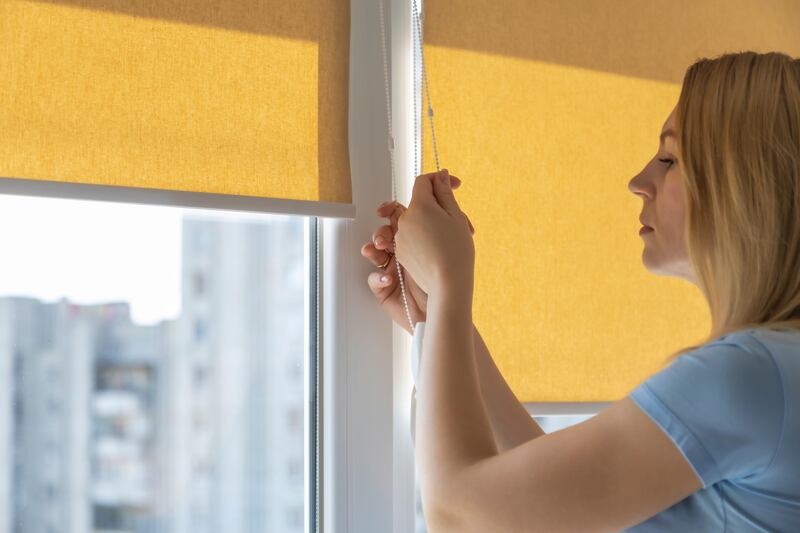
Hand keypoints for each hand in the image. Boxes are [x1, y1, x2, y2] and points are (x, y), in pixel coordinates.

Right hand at [361, 174, 473, 333]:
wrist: (447, 305)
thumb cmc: (453, 268)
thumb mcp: (453, 226)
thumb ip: (442, 199)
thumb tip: (442, 173)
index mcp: (422, 231)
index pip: (407, 207)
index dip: (402, 200)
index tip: (402, 196)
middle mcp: (407, 247)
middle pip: (387, 225)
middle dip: (384, 223)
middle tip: (385, 224)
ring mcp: (395, 267)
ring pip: (375, 250)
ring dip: (375, 246)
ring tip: (380, 249)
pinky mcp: (386, 288)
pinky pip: (375, 278)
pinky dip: (379, 277)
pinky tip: (389, 278)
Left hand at [395, 170, 475, 297]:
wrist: (448, 284)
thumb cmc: (457, 250)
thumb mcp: (456, 216)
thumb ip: (445, 193)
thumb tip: (440, 175)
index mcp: (419, 206)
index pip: (423, 182)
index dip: (439, 180)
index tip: (453, 185)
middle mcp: (405, 220)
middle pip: (421, 203)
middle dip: (440, 207)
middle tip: (461, 220)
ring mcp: (401, 237)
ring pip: (418, 221)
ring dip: (433, 224)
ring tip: (454, 238)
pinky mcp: (401, 253)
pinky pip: (413, 238)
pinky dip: (426, 239)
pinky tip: (442, 250)